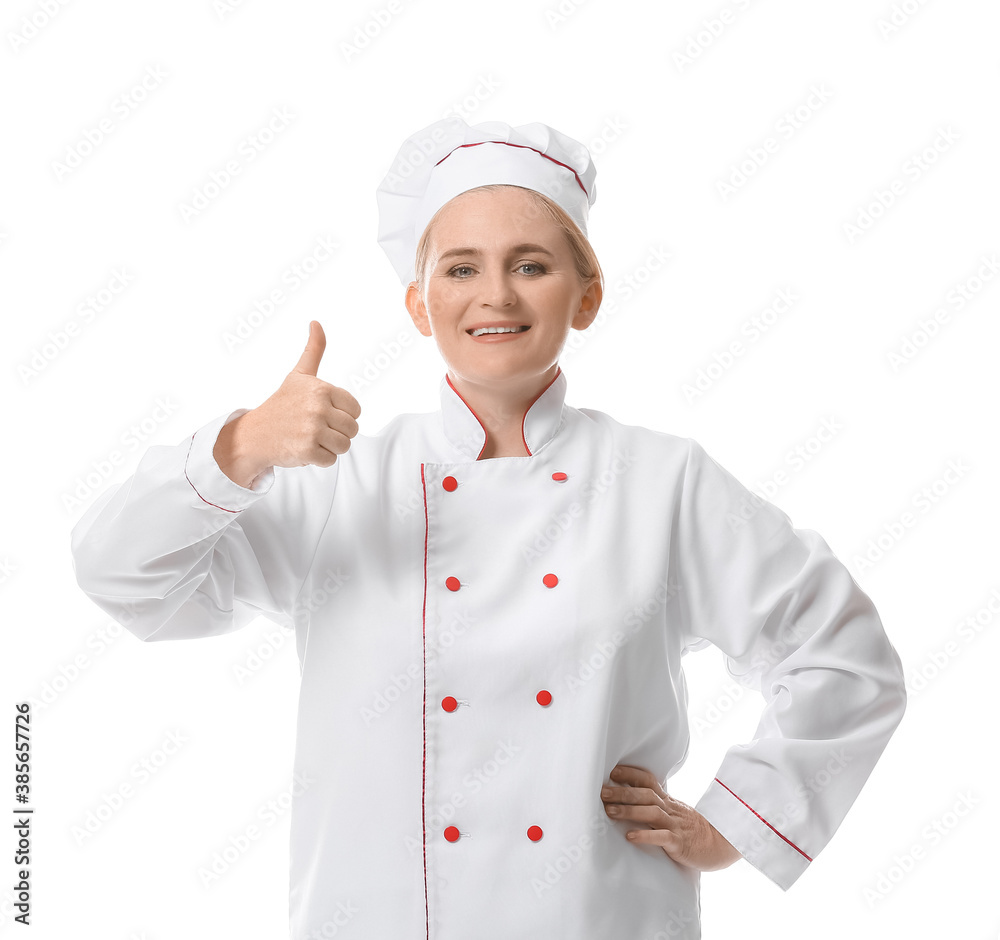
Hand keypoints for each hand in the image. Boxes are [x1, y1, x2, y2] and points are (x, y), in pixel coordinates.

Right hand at [214, 321, 360, 485]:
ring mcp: (312, 429)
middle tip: (314, 429)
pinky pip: (330, 460)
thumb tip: (316, 322)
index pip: (356, 410)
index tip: (323, 414)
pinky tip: (302, 449)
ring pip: (344, 446)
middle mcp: (318, 407)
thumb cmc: (281, 405)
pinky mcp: (307, 450)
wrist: (254, 435)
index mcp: (321, 389)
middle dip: (337, 433)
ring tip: (309, 439)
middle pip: (352, 429)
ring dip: (329, 448)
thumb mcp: (299, 375)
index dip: (342, 416)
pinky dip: (318, 460)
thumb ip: (313, 350)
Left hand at [600, 763, 741, 871]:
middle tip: (602, 792)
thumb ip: (655, 803)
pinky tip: (630, 837)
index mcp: (667, 800)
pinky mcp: (680, 843)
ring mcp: (675, 825)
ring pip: (651, 813)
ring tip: (609, 812)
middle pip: (645, 795)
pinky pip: (662, 838)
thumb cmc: (692, 829)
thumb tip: (629, 796)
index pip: (648, 780)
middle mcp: (670, 809)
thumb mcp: (674, 811)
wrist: (722, 844)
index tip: (612, 771)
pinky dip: (645, 836)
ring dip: (629, 811)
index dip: (631, 774)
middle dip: (622, 792)